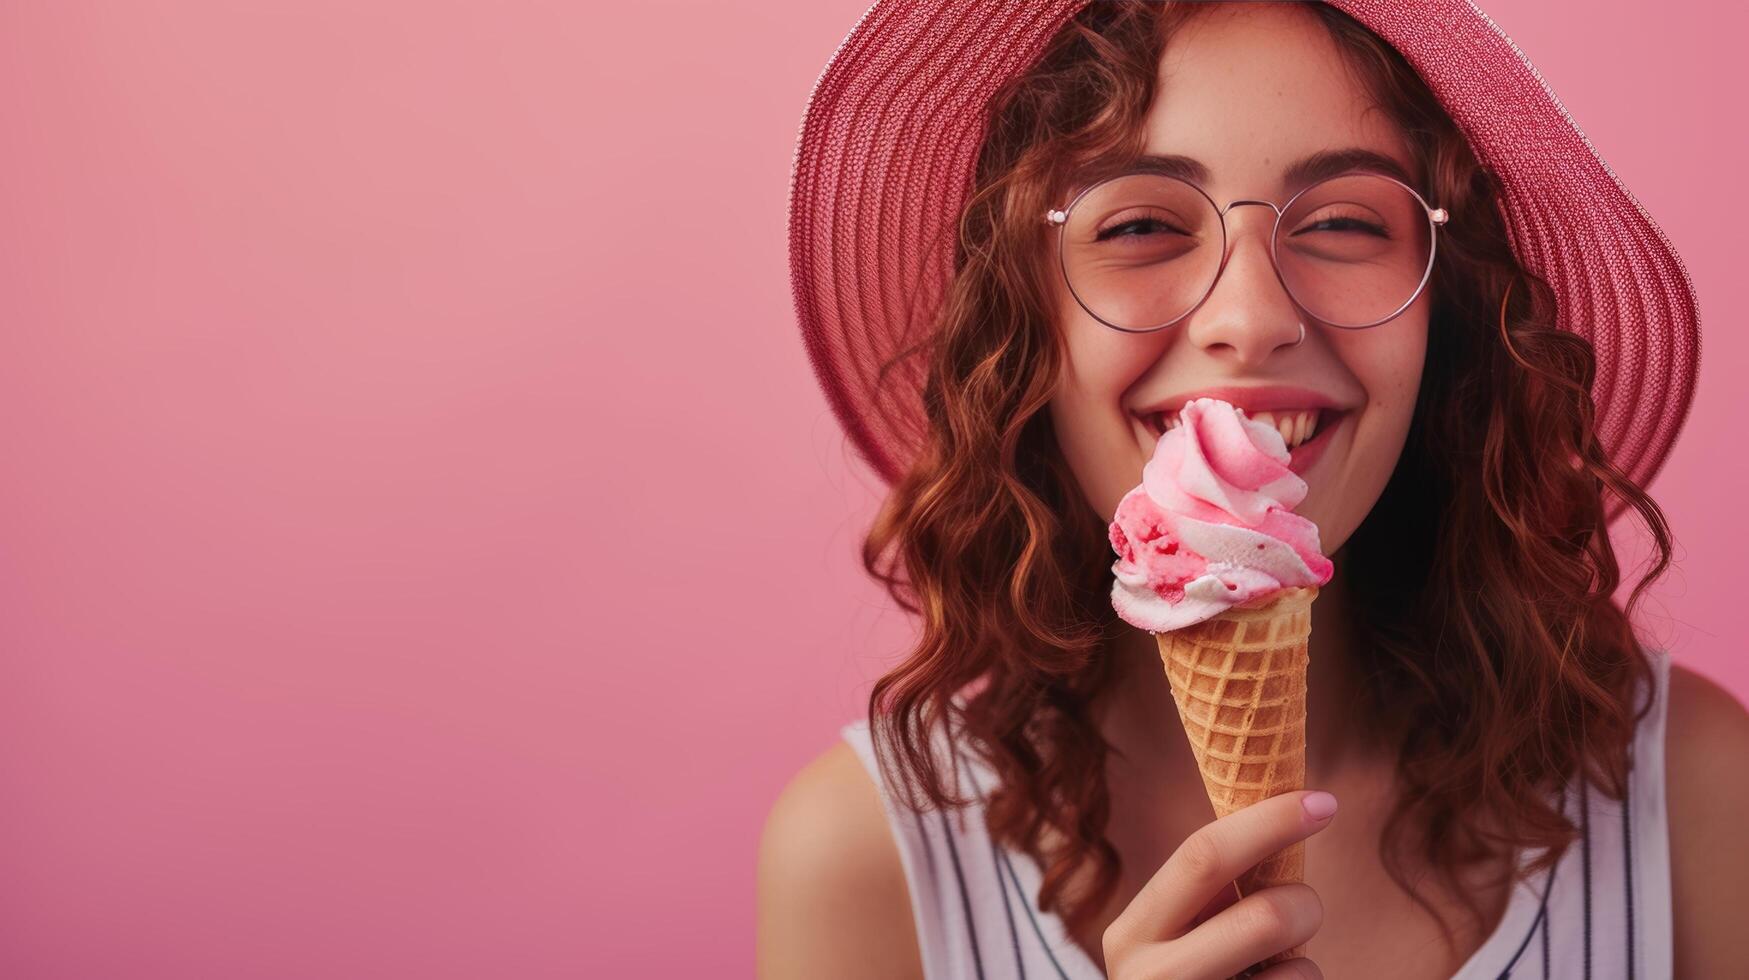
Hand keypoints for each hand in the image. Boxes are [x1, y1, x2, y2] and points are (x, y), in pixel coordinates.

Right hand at [1101, 790, 1336, 979]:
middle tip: (1304, 910)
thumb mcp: (1173, 937)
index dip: (1269, 822)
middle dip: (1305, 903)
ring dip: (1306, 965)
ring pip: (1299, 972)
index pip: (1202, 857)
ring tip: (1274, 976)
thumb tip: (1286, 809)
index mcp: (1133, 933)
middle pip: (1264, 916)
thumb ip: (1208, 892)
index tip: (1325, 802)